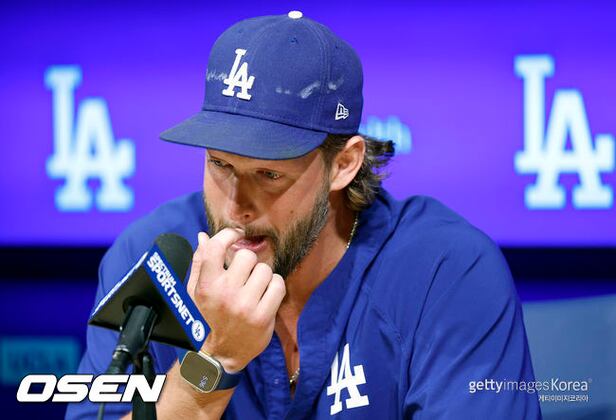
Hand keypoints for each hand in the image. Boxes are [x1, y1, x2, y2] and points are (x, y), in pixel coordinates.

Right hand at [186, 228, 285, 372]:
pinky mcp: (262, 317)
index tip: (236, 236)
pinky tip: (265, 296)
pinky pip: (278, 286)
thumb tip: (203, 236)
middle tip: (245, 275)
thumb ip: (199, 263)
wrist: (216, 356)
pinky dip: (275, 288)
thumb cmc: (205, 319)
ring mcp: (244, 306)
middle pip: (247, 256)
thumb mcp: (195, 292)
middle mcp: (224, 293)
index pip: (216, 247)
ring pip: (265, 270)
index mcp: (205, 285)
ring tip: (254, 288)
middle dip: (248, 263)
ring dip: (262, 276)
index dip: (228, 235)